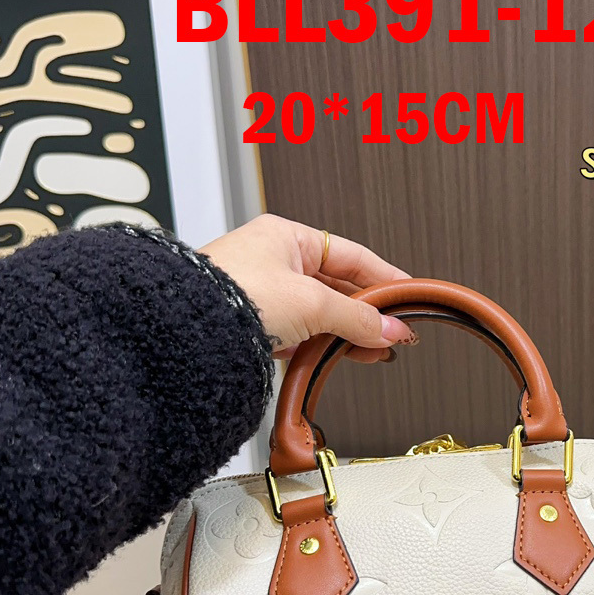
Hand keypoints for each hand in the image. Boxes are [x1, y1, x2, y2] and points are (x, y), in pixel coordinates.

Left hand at [200, 214, 414, 361]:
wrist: (184, 332)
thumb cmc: (233, 297)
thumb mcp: (312, 303)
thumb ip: (358, 317)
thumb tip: (390, 329)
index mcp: (286, 237)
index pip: (351, 255)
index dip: (384, 278)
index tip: (408, 298)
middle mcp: (273, 261)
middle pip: (337, 287)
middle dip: (367, 314)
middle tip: (394, 333)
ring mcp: (262, 294)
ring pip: (318, 314)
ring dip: (346, 333)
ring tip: (372, 351)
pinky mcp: (252, 325)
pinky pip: (298, 333)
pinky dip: (319, 345)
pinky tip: (337, 357)